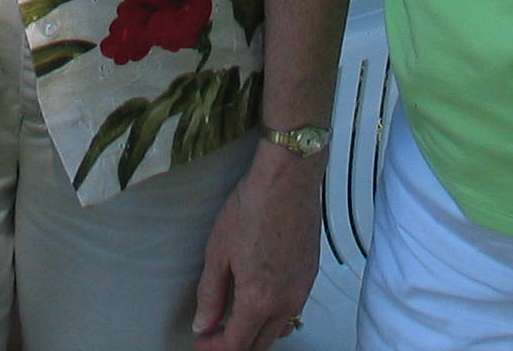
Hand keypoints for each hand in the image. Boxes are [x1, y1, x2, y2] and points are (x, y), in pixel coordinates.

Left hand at [192, 147, 321, 350]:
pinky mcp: (310, 273)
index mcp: (259, 300)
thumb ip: (210, 295)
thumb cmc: (253, 207)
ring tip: (236, 318)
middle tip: (215, 334)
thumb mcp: (218, 252)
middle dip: (236, 345)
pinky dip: (275, 314)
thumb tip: (203, 324)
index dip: (215, 349)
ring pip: (280, 328)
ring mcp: (302, 288)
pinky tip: (261, 297)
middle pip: (260, 344)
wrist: (288, 179)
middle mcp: (286, 301)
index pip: (236, 345)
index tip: (202, 342)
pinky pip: (293, 308)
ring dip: (257, 332)